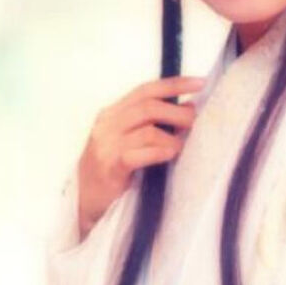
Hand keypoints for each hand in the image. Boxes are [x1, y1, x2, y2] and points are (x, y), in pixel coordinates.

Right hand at [76, 75, 205, 238]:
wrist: (85, 201)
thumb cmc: (112, 170)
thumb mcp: (126, 140)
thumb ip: (150, 124)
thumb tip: (189, 109)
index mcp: (112, 113)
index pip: (145, 90)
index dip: (174, 85)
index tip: (200, 83)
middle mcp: (106, 125)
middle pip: (148, 107)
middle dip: (177, 111)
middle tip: (195, 120)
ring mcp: (106, 146)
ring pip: (147, 130)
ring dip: (172, 137)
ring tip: (183, 145)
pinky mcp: (109, 168)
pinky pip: (138, 154)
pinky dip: (160, 152)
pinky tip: (171, 155)